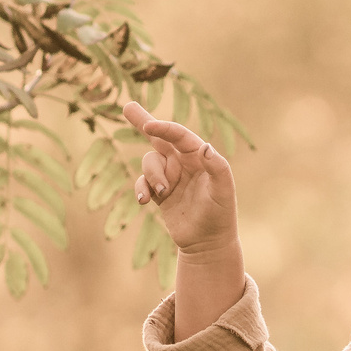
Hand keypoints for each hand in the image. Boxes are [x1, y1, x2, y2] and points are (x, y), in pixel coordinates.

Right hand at [123, 99, 238, 256]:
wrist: (208, 243)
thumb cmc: (220, 214)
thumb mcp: (222, 190)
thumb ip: (216, 167)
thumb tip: (205, 147)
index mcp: (200, 156)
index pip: (179, 136)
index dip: (163, 128)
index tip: (147, 125)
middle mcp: (184, 162)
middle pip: (160, 137)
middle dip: (143, 122)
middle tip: (128, 107)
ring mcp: (170, 176)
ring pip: (149, 163)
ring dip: (152, 175)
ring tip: (163, 192)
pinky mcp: (159, 192)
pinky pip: (142, 182)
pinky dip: (140, 188)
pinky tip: (145, 200)